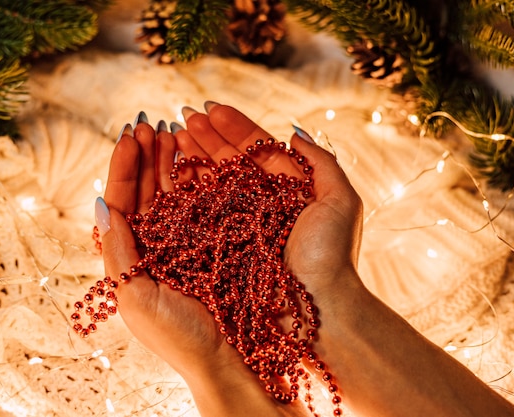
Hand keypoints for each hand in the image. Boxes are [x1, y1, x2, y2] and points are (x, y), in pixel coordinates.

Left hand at [99, 115, 307, 416]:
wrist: (225, 357)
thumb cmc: (177, 335)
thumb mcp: (135, 296)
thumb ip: (117, 251)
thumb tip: (99, 205)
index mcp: (130, 255)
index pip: (121, 201)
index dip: (124, 167)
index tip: (130, 136)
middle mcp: (154, 244)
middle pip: (145, 190)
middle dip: (146, 156)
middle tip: (152, 125)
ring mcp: (184, 240)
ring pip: (172, 191)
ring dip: (169, 161)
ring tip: (173, 132)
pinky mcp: (211, 241)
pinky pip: (200, 203)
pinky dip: (197, 179)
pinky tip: (198, 158)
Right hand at [174, 103, 364, 321]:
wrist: (318, 309)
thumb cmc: (331, 256)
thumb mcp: (340, 201)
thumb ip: (323, 163)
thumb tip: (296, 131)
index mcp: (289, 191)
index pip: (258, 152)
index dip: (235, 128)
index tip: (211, 108)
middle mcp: (262, 206)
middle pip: (232, 164)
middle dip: (209, 138)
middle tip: (184, 116)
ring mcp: (242, 227)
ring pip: (214, 185)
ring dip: (195, 159)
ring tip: (173, 135)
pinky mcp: (224, 248)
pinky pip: (204, 215)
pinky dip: (189, 193)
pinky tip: (173, 172)